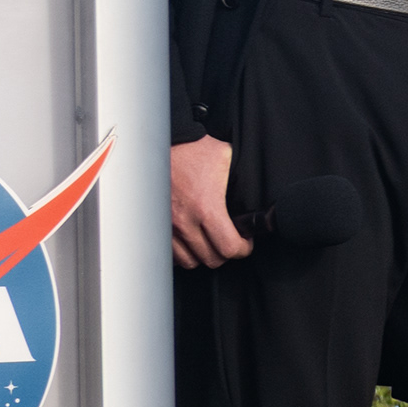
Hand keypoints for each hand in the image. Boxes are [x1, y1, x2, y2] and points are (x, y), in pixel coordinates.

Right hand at [169, 134, 248, 270]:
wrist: (160, 145)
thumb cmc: (192, 149)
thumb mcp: (225, 158)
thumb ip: (239, 178)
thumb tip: (252, 190)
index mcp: (205, 207)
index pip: (228, 247)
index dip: (242, 249)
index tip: (245, 243)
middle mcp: (184, 221)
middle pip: (210, 259)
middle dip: (225, 254)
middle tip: (230, 242)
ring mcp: (167, 225)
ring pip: (189, 261)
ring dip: (203, 255)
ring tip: (211, 243)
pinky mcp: (155, 225)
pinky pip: (170, 253)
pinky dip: (183, 253)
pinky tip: (192, 242)